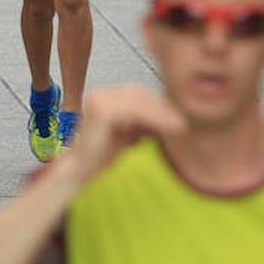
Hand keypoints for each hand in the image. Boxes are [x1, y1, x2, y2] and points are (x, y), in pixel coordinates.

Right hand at [65, 87, 187, 184]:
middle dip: (162, 107)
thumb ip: (141, 123)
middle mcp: (100, 93)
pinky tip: (168, 128)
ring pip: (139, 100)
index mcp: (104, 97)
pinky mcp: (102, 110)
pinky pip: (135, 110)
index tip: (178, 118)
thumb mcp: (127, 135)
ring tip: (180, 126)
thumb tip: (167, 116)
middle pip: (139, 93)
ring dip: (162, 113)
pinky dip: (154, 118)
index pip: (137, 94)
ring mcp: (99, 99)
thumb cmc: (101, 155)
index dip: (158, 104)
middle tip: (182, 122)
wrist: (80, 170)